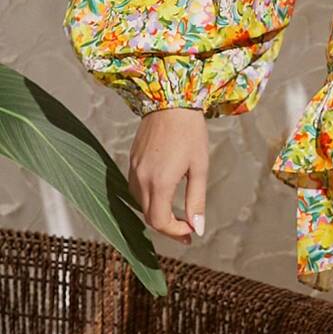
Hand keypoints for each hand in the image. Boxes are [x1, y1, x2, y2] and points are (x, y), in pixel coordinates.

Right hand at [128, 107, 208, 245]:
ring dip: (157, 213)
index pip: (159, 223)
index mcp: (159, 183)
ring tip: (177, 213)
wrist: (170, 101)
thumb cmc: (190, 132)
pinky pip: (136, 190)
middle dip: (168, 226)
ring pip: (141, 205)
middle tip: (187, 228)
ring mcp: (133, 171)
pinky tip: (164, 194)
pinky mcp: (131, 162)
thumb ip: (196, 200)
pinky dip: (150, 199)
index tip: (190, 231)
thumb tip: (197, 229)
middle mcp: (141, 180)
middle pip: (149, 217)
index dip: (175, 232)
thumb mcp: (199, 167)